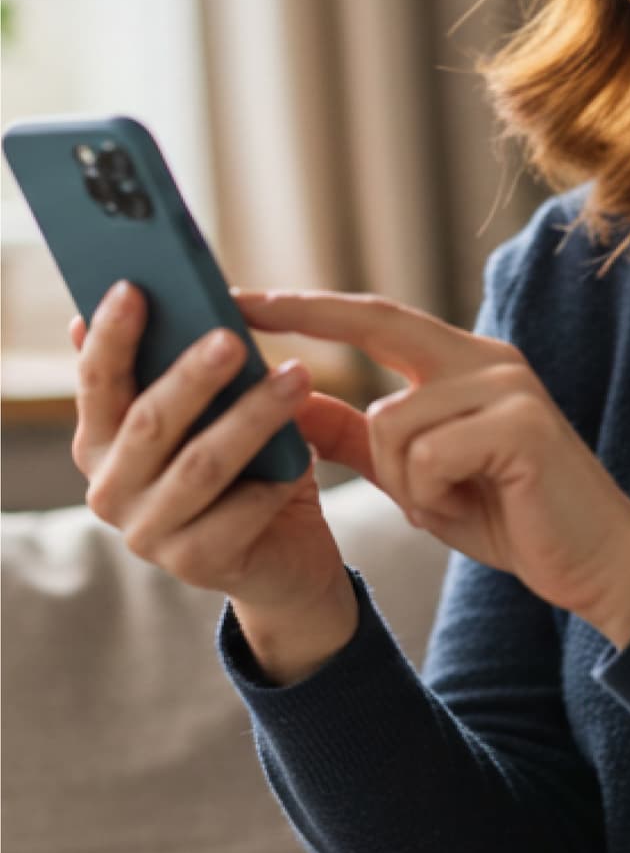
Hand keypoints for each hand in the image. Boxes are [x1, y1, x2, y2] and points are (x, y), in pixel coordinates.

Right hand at [68, 282, 348, 630]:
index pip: (97, 381)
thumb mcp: (215, 410)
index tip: (134, 287)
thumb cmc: (246, 464)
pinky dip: (278, 481)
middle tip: (233, 338)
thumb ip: (184, 362)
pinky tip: (308, 456)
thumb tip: (160, 290)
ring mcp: (147, 533)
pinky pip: (241, 513)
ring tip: (298, 377)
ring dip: (253, 417)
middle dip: (192, 376)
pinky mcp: (195, 565)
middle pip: (150, 420)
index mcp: (103, 440)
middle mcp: (109, 489)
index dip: (112, 336)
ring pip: (201, 464)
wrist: (283, 555)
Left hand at [231, 288, 629, 640]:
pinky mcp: (520, 425)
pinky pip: (426, 456)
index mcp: (464, 363)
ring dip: (403, 482)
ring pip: (390, 421)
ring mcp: (507, 386)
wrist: (599, 563)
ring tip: (449, 504)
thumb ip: (361, 439)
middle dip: (305, 313)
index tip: (244, 296)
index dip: (311, 305)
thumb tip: (290, 404)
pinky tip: (469, 509)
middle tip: (241, 306)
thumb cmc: (511, 517)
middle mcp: (486, 358)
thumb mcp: (419, 477)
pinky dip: (430, 497)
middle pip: (378, 322)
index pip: (376, 317)